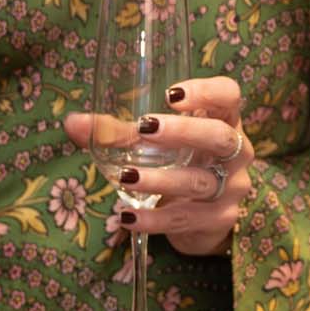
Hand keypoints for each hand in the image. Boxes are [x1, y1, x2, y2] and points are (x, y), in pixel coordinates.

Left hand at [64, 76, 253, 256]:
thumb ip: (118, 131)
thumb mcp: (160, 143)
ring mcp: (231, 187)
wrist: (206, 216)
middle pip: (220, 137)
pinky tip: (128, 216)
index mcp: (225, 120)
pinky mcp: (219, 219)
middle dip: (184, 132)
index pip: (229, 95)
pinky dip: (154, 219)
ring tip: (125, 177)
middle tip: (146, 129)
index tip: (171, 94)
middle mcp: (236, 151)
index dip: (206, 91)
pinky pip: (185, 218)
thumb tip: (73, 122)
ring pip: (200, 182)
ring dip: (161, 179)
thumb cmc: (184, 162)